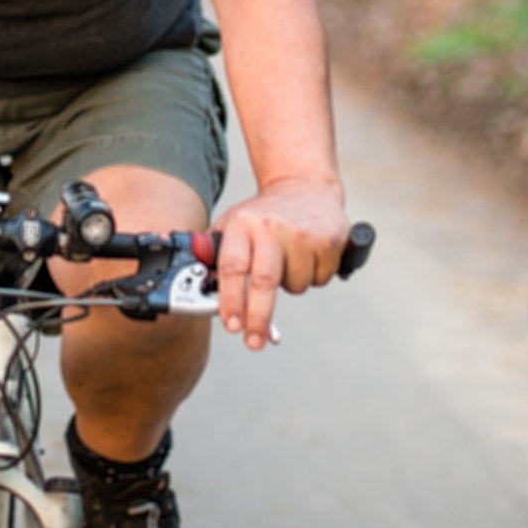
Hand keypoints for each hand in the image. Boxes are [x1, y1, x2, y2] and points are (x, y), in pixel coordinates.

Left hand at [212, 179, 348, 351]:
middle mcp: (270, 227)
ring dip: (291, 285)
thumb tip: (198, 294)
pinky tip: (308, 254)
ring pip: (295, 285)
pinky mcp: (329, 240)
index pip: (232, 267)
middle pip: (263, 282)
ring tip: (288, 260)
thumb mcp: (233, 226)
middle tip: (253, 341)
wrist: (305, 186)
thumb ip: (216, 258)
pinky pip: (319, 279)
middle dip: (257, 317)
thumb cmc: (262, 217)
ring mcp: (302, 233)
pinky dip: (313, 276)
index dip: (231, 300)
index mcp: (242, 224)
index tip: (231, 325)